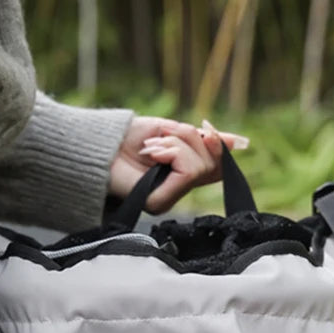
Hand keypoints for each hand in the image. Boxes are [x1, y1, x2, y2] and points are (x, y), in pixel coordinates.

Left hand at [107, 117, 247, 214]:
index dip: (219, 146)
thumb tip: (240, 143)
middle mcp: (176, 191)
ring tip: (152, 146)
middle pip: (212, 164)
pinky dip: (172, 152)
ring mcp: (168, 200)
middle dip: (191, 138)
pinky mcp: (159, 202)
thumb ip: (200, 139)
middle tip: (164, 135)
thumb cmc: (124, 137)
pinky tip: (151, 152)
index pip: (216, 167)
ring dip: (178, 144)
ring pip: (201, 167)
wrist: (93, 145)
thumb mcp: (169, 131)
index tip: (208, 130)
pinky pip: (188, 171)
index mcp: (179, 174)